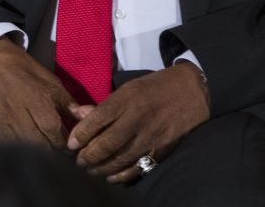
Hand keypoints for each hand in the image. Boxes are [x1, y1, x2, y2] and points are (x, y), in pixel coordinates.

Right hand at [0, 36, 76, 148]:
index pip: (58, 138)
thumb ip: (69, 103)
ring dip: (36, 152)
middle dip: (53, 152)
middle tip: (57, 148)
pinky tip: (22, 144)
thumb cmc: (22, 70)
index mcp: (38, 104)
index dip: (67, 145)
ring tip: (41, 147)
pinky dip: (17, 150)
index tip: (70, 144)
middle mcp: (19, 118)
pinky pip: (6, 148)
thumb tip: (90, 117)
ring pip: (24, 152)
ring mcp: (1, 126)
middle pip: (42, 149)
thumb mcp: (50, 82)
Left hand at [66, 62, 209, 183]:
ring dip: (102, 167)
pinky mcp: (162, 149)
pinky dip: (122, 175)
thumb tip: (77, 114)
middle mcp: (137, 119)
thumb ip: (104, 105)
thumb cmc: (156, 87)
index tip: (70, 144)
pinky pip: (139, 167)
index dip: (81, 134)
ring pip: (121, 158)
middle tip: (79, 161)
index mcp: (127, 99)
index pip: (97, 119)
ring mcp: (151, 136)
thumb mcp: (128, 88)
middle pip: (107, 142)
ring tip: (91, 169)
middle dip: (89, 155)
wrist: (194, 90)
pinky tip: (111, 177)